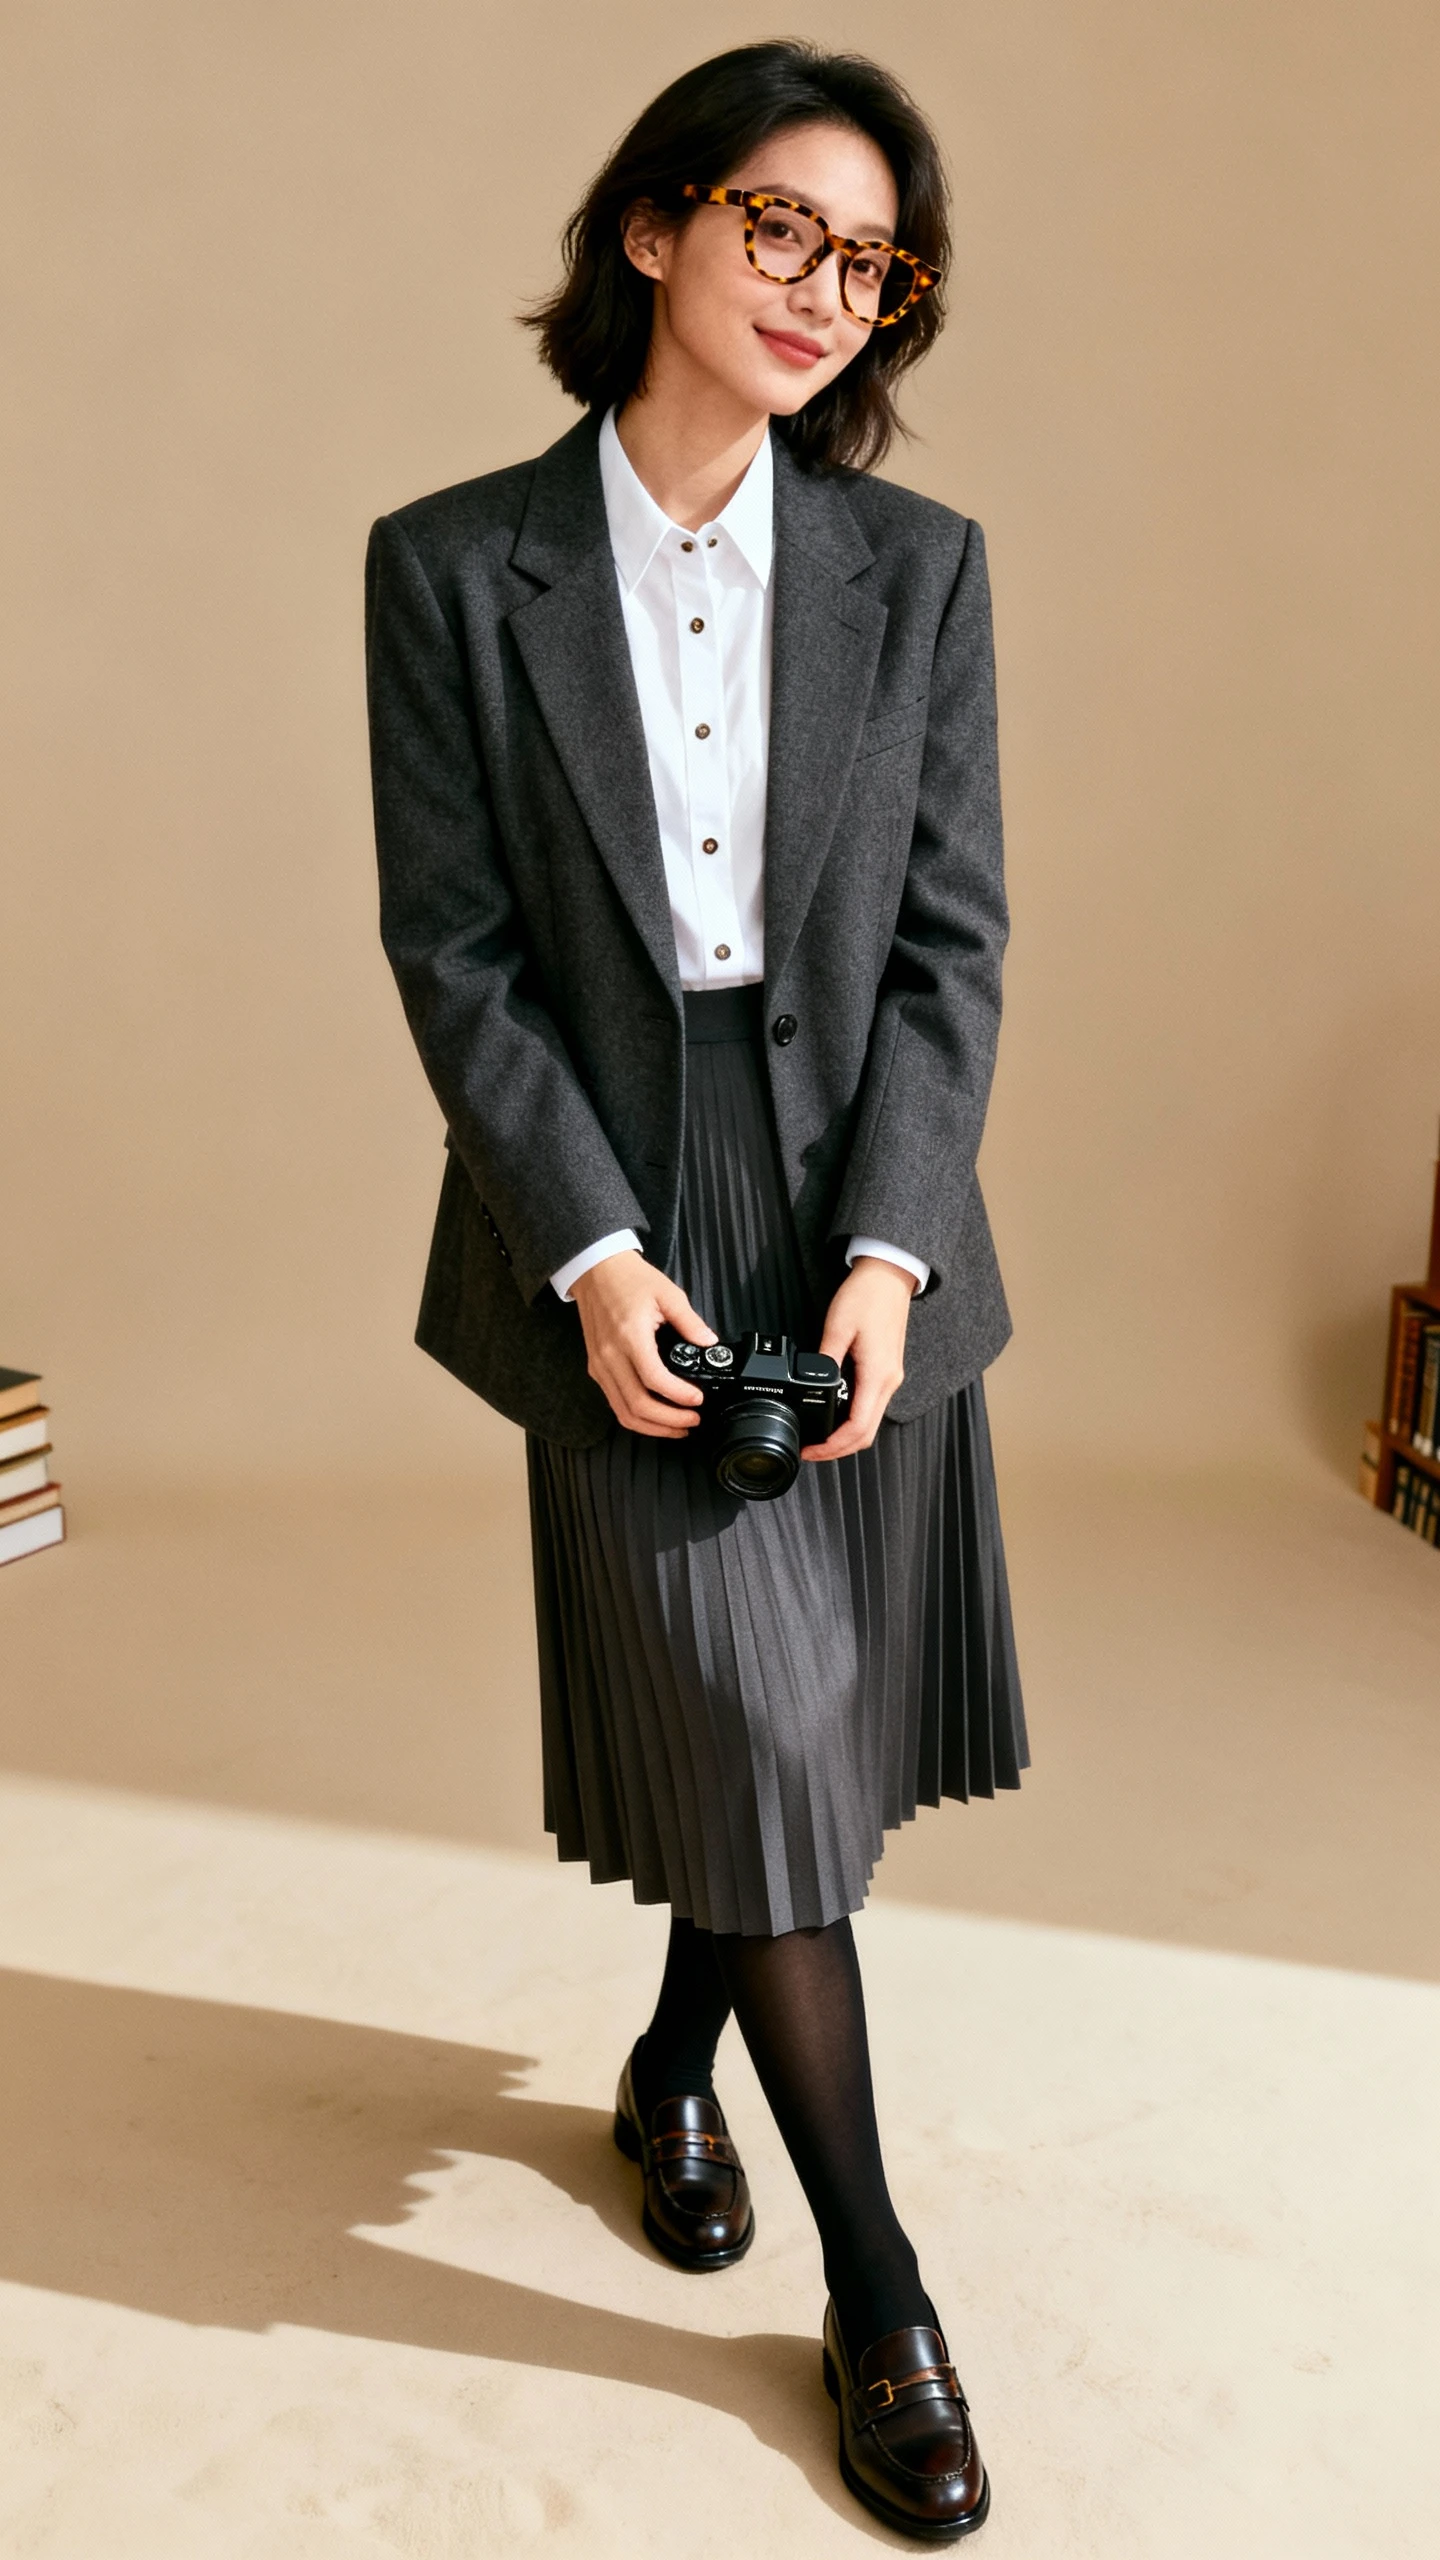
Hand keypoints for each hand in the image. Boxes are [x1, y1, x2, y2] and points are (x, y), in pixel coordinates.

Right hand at [571, 1251, 716, 1437]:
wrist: (596, 1271)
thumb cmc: (628, 1279)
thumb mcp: (667, 1293)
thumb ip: (690, 1321)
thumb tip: (709, 1343)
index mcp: (629, 1336)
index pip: (654, 1379)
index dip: (678, 1396)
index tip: (698, 1399)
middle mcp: (610, 1356)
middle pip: (637, 1405)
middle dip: (668, 1421)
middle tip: (692, 1420)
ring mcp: (600, 1365)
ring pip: (623, 1411)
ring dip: (652, 1427)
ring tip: (677, 1427)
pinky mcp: (596, 1369)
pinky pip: (614, 1403)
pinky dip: (636, 1416)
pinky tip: (655, 1416)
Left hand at [802, 1256, 916, 1462]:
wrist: (889, 1275)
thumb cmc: (866, 1295)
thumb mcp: (837, 1327)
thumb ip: (825, 1361)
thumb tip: (811, 1386)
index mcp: (877, 1374)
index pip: (858, 1428)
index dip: (833, 1447)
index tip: (810, 1451)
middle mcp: (889, 1381)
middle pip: (867, 1434)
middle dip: (838, 1449)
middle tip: (811, 1450)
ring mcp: (891, 1377)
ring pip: (871, 1422)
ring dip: (847, 1436)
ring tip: (818, 1435)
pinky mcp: (887, 1370)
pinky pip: (872, 1406)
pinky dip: (854, 1419)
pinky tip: (834, 1414)